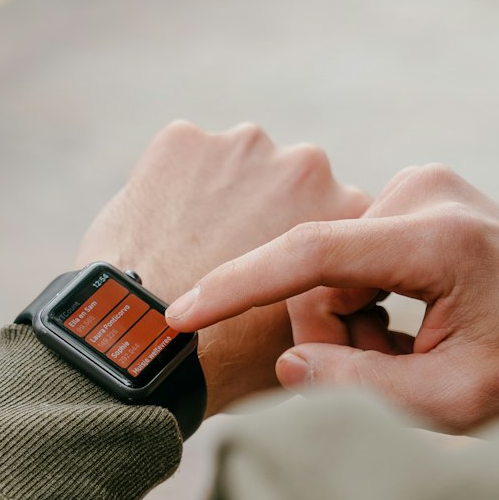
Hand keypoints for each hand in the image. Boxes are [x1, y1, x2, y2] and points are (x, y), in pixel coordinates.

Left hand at [76, 121, 370, 415]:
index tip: (279, 272)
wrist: (147, 346)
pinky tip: (158, 232)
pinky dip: (171, 187)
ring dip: (223, 196)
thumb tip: (334, 297)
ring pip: (234, 166)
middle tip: (232, 260)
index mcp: (351, 211)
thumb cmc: (232, 359)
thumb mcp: (313, 338)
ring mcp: (242, 146)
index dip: (305, 246)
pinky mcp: (183, 139)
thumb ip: (334, 297)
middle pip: (288, 182)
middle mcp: (306, 165)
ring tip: (192, 251)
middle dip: (267, 211)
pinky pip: (181, 159)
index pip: (336, 215)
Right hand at [165, 163, 498, 432]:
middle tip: (389, 377)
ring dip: (350, 325)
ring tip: (410, 355)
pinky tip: (410, 329)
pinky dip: (365, 304)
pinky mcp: (418, 196)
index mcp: (442, 239)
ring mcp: (422, 187)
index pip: (312, 254)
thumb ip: (362, 389)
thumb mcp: (456, 405)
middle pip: (317, 272)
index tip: (179, 315)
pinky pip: (351, 256)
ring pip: (329, 269)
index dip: (238, 286)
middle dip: (331, 336)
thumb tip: (286, 362)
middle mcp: (426, 193)